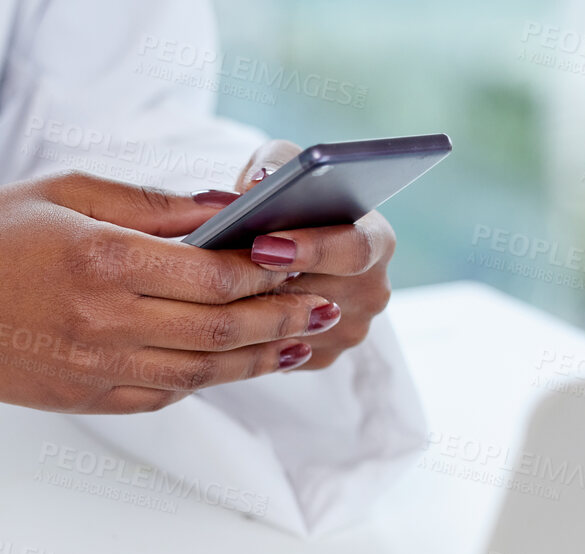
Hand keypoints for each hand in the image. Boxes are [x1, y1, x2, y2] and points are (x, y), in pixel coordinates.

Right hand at [0, 172, 338, 411]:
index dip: (269, 270)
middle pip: (221, 331)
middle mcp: (103, 321)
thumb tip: (226, 211)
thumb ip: (153, 206)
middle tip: (321, 309)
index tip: (302, 258)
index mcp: (102, 259)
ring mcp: (93, 367)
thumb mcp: (67, 192)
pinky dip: (202, 381)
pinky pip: (161, 395)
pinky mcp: (82, 396)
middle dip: (281, 319)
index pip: (215, 274)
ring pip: (200, 373)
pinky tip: (226, 364)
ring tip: (294, 342)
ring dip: (255, 360)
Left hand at [228, 138, 396, 370]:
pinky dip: (252, 338)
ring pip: (298, 330)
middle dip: (272, 287)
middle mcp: (372, 289)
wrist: (285, 243)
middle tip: (223, 277)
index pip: (354, 247)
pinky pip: (283, 354)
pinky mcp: (323, 357)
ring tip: (209, 294)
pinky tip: (219, 319)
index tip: (264, 244)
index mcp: (375, 240)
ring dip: (255, 315)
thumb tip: (259, 182)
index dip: (311, 247)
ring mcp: (350, 329)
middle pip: (325, 296)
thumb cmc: (282, 199)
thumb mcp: (281, 168)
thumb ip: (274, 165)